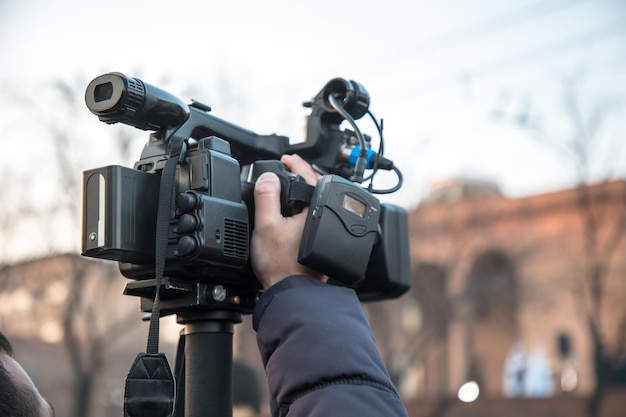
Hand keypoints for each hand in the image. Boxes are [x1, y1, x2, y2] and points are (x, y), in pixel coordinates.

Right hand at [251, 154, 324, 289]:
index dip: (296, 164)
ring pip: (317, 202)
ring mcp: (327, 229)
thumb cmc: (282, 265)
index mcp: (316, 210)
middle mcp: (326, 218)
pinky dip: (307, 206)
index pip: (309, 176)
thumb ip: (266, 197)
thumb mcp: (266, 226)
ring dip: (305, 191)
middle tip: (287, 169)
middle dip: (302, 175)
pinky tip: (296, 211)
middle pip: (317, 187)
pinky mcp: (323, 240)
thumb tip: (268, 176)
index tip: (286, 159)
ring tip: (290, 187)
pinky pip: (316, 214)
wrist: (291, 290)